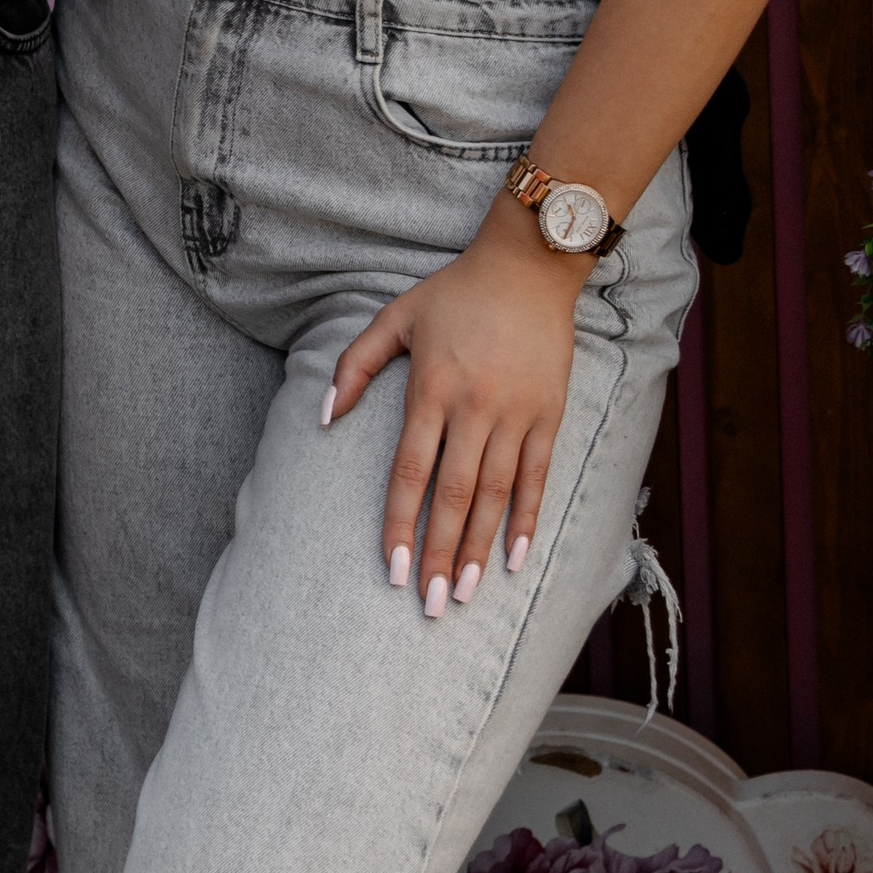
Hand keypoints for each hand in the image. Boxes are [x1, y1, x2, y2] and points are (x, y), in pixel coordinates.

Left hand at [327, 220, 582, 609]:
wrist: (527, 266)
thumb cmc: (454, 293)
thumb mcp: (395, 317)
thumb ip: (354, 365)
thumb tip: (323, 418)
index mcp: (431, 388)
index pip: (411, 471)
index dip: (400, 524)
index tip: (393, 570)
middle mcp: (473, 406)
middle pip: (454, 494)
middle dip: (442, 554)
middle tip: (432, 605)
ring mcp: (515, 412)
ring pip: (496, 494)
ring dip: (482, 549)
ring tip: (469, 594)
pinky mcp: (549, 414)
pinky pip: (538, 476)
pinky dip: (528, 519)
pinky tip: (517, 558)